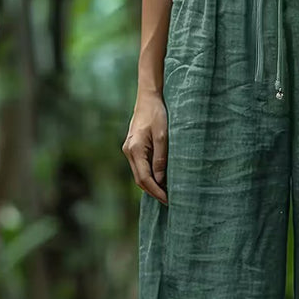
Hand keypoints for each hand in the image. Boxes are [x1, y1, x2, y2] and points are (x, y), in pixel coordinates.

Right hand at [122, 90, 167, 204]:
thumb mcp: (163, 136)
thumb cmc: (157, 114)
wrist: (148, 98)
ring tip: (167, 193)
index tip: (169, 200)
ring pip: (140, 174)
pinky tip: (161, 180)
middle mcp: (128, 151)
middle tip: (170, 200)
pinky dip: (150, 176)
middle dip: (154, 192)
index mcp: (134, 149)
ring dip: (152, 185)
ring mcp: (129, 150)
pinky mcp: (133, 148)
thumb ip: (161, 159)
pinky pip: (141, 167)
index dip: (157, 191)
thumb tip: (160, 180)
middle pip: (140, 180)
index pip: (145, 178)